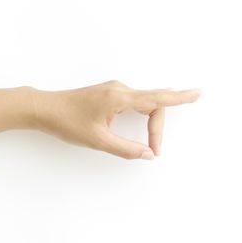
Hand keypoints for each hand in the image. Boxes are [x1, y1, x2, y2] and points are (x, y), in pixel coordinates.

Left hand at [30, 80, 201, 159]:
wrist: (44, 108)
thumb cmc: (67, 122)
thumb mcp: (98, 140)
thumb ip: (125, 148)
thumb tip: (147, 154)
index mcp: (119, 97)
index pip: (156, 99)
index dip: (179, 98)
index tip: (197, 94)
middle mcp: (119, 88)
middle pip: (151, 102)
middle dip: (157, 126)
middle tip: (155, 148)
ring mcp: (112, 89)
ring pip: (142, 100)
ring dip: (150, 119)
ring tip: (155, 136)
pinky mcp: (107, 92)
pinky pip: (133, 99)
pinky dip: (143, 109)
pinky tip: (146, 112)